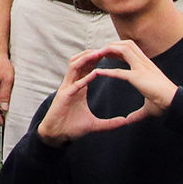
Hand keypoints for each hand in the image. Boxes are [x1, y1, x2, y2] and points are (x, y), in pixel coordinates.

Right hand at [34, 42, 175, 144]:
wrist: (57, 136)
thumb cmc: (72, 128)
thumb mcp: (95, 124)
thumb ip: (110, 123)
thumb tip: (125, 122)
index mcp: (79, 87)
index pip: (87, 67)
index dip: (97, 59)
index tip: (109, 53)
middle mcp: (71, 84)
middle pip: (80, 62)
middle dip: (92, 53)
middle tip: (106, 47)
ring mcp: (66, 89)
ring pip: (74, 66)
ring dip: (86, 59)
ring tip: (99, 53)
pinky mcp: (64, 96)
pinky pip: (74, 84)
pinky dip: (84, 78)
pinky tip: (94, 73)